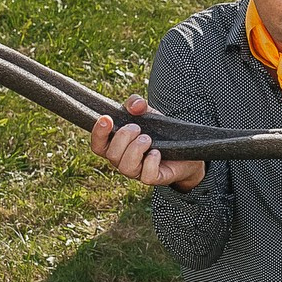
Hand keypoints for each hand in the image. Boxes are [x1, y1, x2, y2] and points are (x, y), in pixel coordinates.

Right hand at [89, 95, 205, 190]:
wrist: (184, 147)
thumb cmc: (159, 131)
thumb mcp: (147, 112)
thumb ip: (136, 104)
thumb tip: (135, 106)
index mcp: (117, 146)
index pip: (98, 145)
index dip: (98, 133)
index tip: (106, 119)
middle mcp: (123, 160)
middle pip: (111, 154)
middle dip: (123, 137)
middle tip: (138, 127)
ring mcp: (137, 171)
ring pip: (125, 167)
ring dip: (136, 149)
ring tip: (148, 139)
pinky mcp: (153, 177)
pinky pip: (146, 175)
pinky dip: (151, 161)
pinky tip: (157, 152)